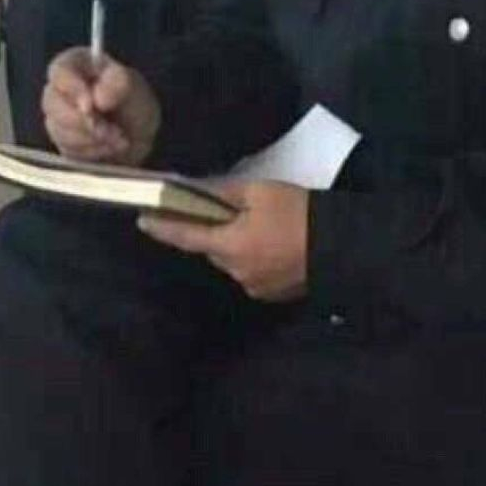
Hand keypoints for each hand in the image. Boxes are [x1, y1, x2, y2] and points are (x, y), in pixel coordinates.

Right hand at [42, 48, 161, 165]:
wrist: (139, 137)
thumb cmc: (133, 103)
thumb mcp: (133, 87)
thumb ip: (116, 86)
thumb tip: (98, 98)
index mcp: (75, 66)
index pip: (59, 72)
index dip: (72, 89)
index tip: (90, 107)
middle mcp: (60, 90)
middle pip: (52, 104)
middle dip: (84, 122)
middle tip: (112, 130)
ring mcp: (57, 118)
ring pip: (59, 131)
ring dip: (92, 140)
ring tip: (118, 138)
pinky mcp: (62, 143)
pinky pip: (68, 151)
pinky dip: (93, 152)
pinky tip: (109, 147)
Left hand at [138, 181, 309, 301]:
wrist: (342, 247)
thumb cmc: (298, 213)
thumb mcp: (260, 191)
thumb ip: (223, 192)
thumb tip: (196, 190)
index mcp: (229, 246)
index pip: (187, 236)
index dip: (163, 228)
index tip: (143, 221)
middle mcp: (235, 272)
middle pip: (214, 249)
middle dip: (219, 232)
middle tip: (237, 213)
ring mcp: (254, 287)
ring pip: (234, 262)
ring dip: (240, 246)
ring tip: (267, 228)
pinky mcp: (271, 295)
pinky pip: (253, 274)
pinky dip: (258, 259)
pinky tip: (278, 247)